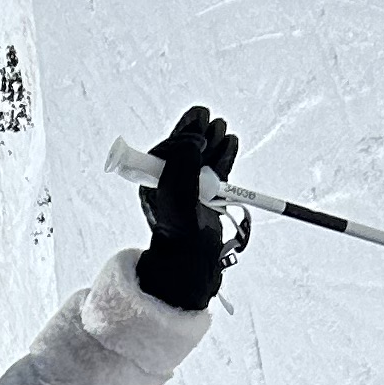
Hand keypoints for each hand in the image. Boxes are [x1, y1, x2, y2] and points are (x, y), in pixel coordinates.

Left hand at [136, 105, 240, 308]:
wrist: (193, 264)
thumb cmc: (181, 236)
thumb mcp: (177, 197)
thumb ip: (181, 165)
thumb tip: (191, 141)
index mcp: (153, 183)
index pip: (167, 150)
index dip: (183, 136)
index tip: (199, 132)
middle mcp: (169, 185)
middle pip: (185, 150)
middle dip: (200, 133)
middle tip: (213, 120)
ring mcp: (188, 191)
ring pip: (202, 159)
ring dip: (214, 142)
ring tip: (224, 129)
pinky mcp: (205, 199)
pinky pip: (214, 172)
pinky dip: (224, 158)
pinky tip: (230, 145)